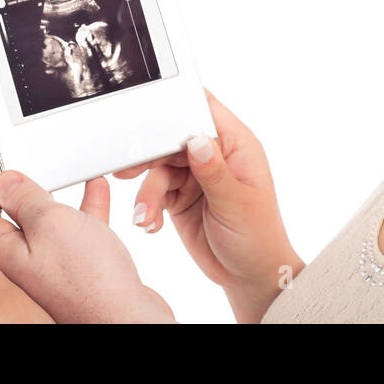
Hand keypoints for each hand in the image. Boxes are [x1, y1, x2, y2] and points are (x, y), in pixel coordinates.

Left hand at [0, 172, 175, 322]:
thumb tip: (5, 184)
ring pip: (50, 230)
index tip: (0, 177)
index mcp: (6, 255)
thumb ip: (27, 200)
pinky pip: (75, 239)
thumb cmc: (88, 280)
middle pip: (16, 225)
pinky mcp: (77, 277)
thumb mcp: (51, 222)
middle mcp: (23, 268)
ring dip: (61, 203)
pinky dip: (84, 215)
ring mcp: (51, 274)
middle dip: (24, 198)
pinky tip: (97, 197)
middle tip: (28, 178)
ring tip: (73, 179)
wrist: (124, 314)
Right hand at [115, 88, 302, 322]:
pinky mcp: (180, 196)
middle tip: (126, 171)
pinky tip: (150, 223)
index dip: (178, 106)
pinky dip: (148, 207)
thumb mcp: (236, 203)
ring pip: (159, 167)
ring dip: (148, 192)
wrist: (248, 276)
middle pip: (173, 138)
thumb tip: (195, 139)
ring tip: (144, 217)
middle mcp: (215, 154)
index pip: (205, 110)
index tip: (148, 118)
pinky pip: (155, 191)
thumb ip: (213, 171)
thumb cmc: (257, 236)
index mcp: (237, 145)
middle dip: (149, 155)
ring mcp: (196, 175)